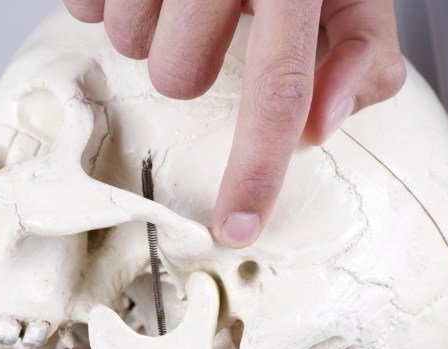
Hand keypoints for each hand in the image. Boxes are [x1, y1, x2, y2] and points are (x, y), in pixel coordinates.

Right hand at [65, 0, 405, 246]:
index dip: (255, 169)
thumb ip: (361, 52)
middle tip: (208, 17)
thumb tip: (324, 123)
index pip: (278, 90)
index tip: (236, 228)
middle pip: (176, 77)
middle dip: (189, 61)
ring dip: (151, 27)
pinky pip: (86, 6)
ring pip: (127, 43)